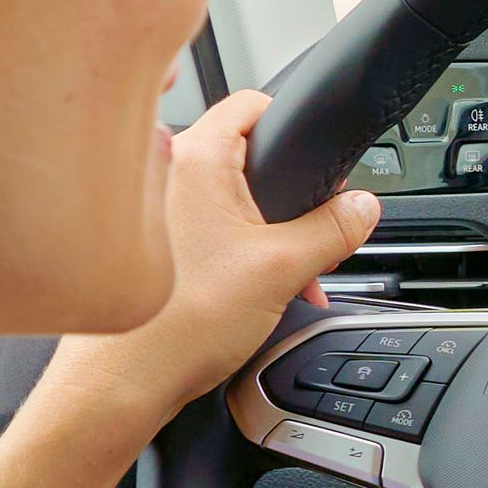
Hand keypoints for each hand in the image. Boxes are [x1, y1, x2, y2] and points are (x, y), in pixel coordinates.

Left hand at [64, 91, 379, 450]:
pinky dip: (236, 250)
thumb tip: (364, 207)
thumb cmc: (178, 325)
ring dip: (266, 233)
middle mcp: (163, 172)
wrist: (123, 383)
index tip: (319, 163)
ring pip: (227, 199)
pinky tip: (257, 292)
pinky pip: (204, 228)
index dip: (294, 126)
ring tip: (289, 279)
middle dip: (289, 201)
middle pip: (245, 158)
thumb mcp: (282, 269)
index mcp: (193, 158)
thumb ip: (333, 229)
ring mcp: (151, 208)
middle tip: (312, 240)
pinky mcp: (150, 244)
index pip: (251, 105)